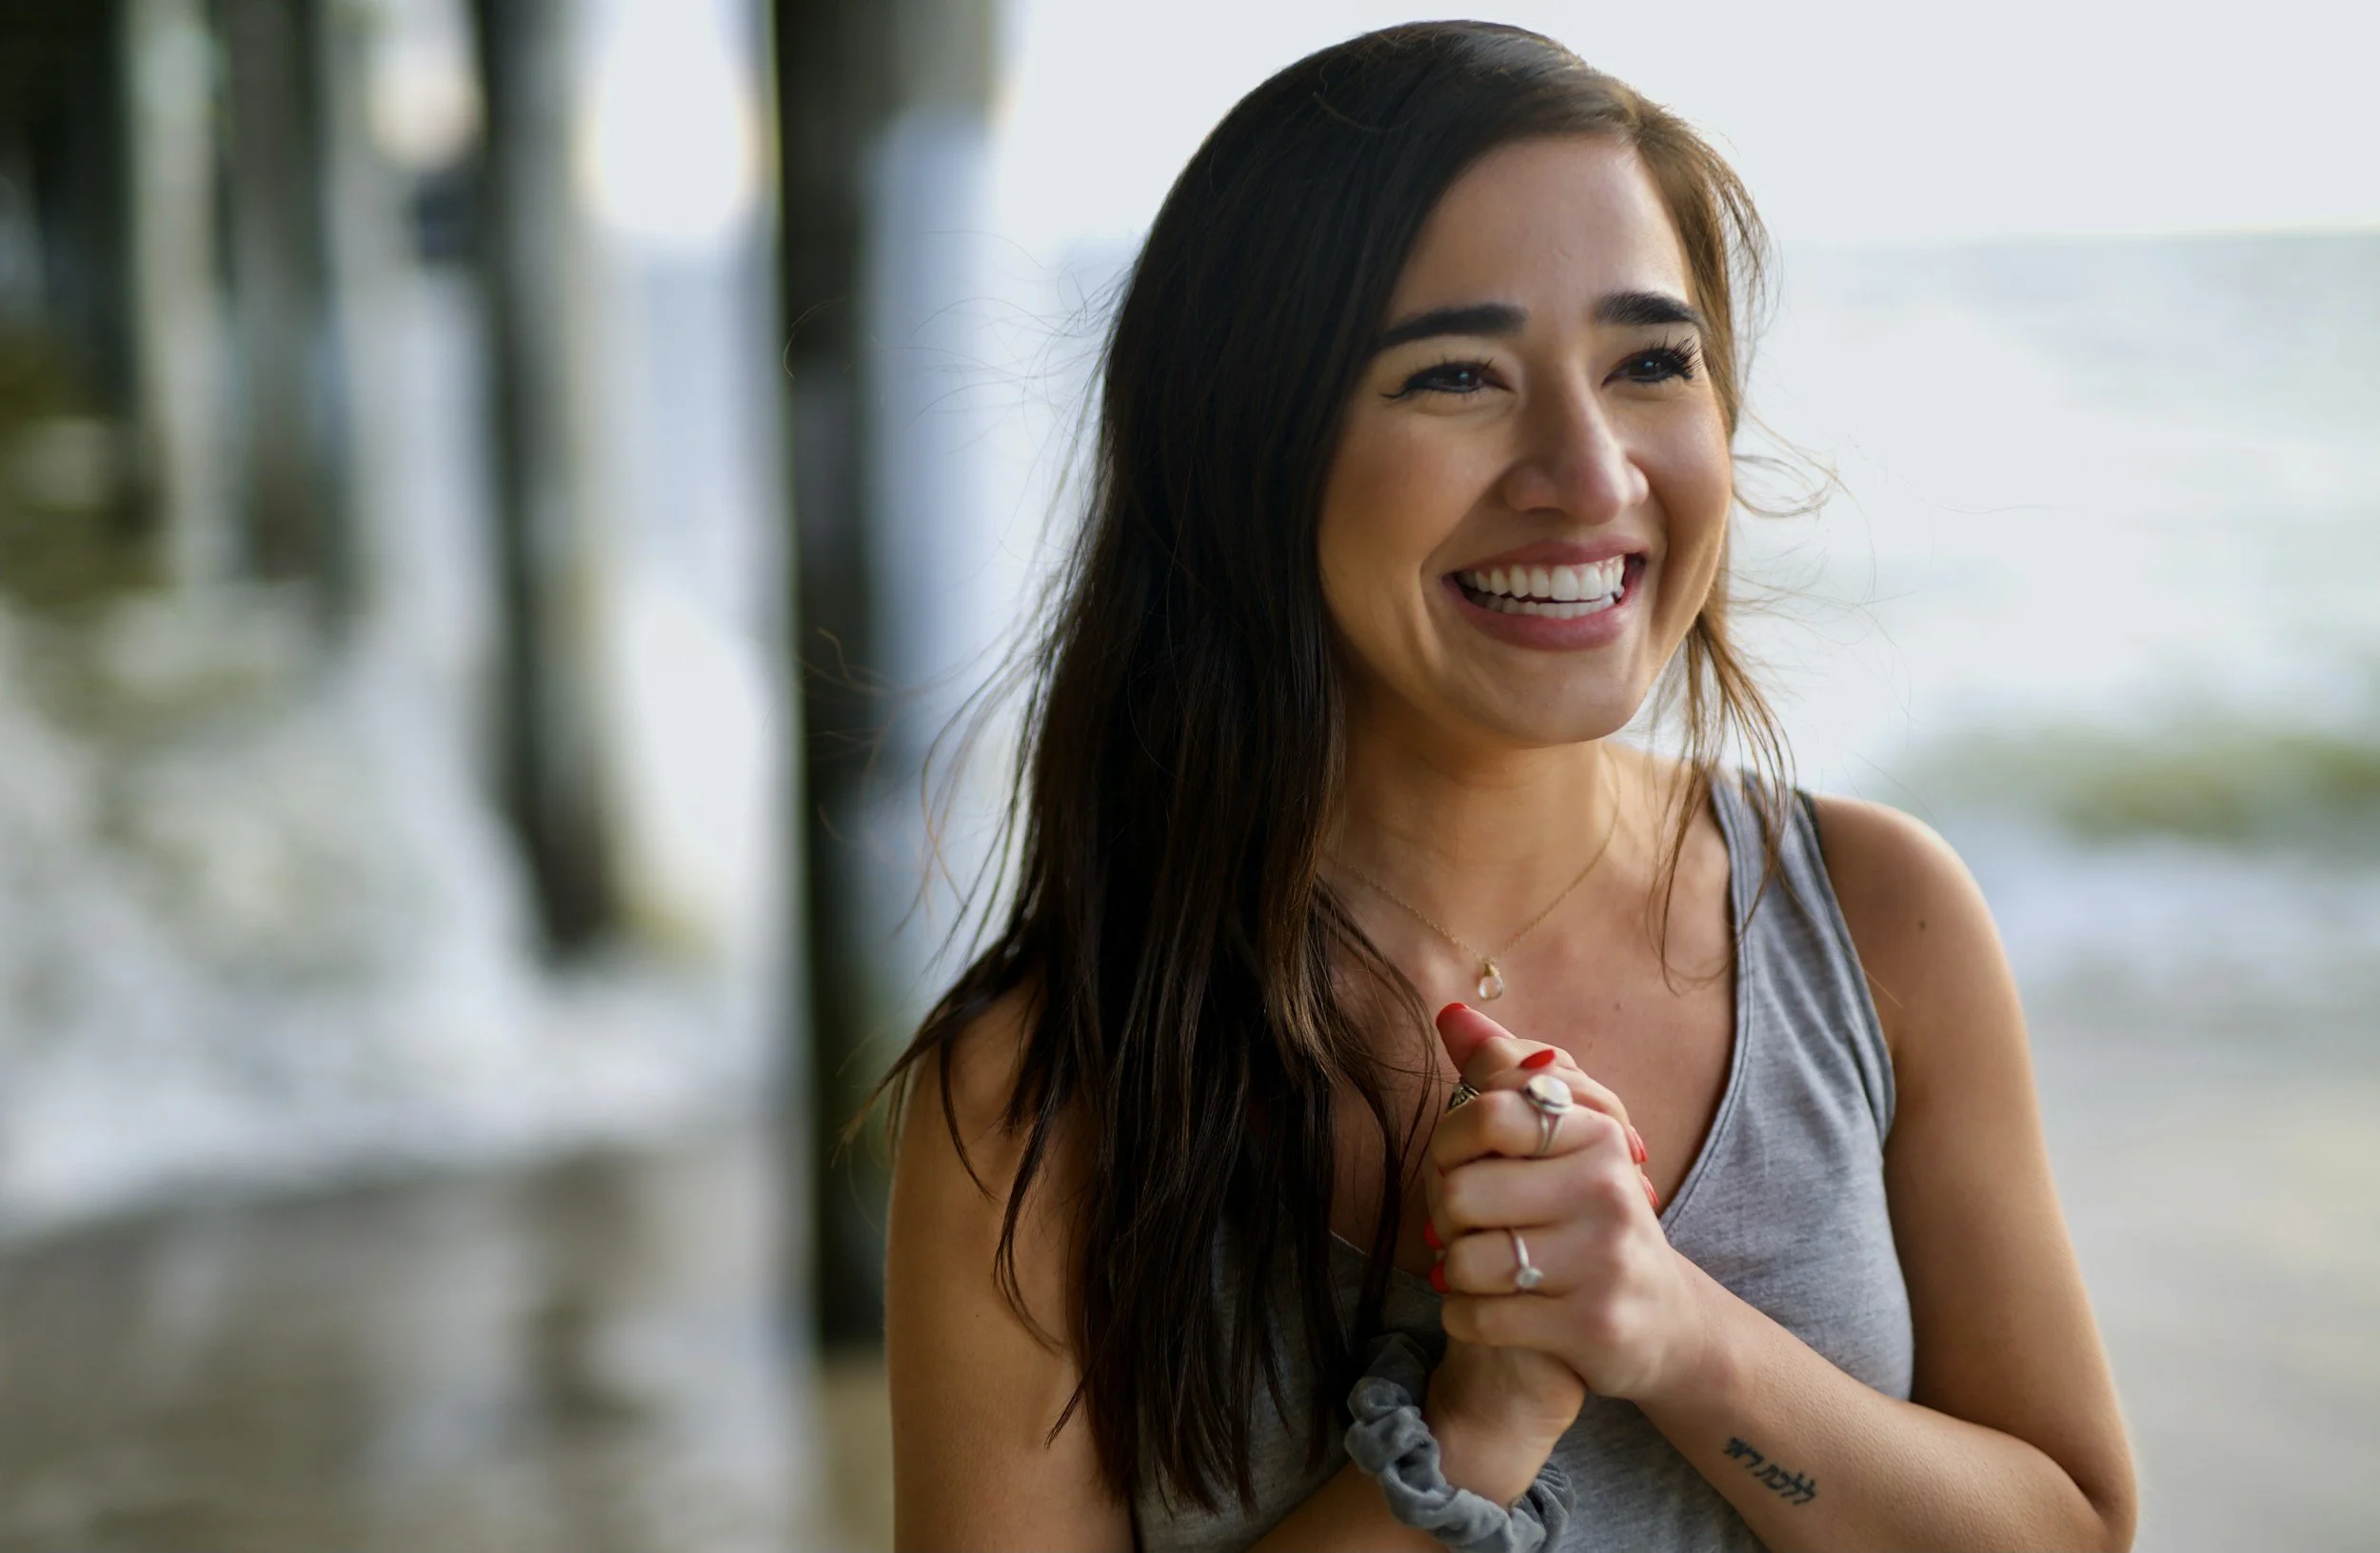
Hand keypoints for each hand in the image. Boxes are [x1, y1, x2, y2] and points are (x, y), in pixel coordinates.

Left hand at [1426, 1002, 1709, 1405]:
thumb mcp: (1562, 1138)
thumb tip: (1451, 1015)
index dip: (1449, 1141)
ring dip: (1455, 1270)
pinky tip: (1489, 1308)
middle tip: (1468, 1227)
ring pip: (1464, 1260)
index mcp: (1597, 1133)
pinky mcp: (1590, 1325)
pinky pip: (1477, 1315)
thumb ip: (1504, 1072)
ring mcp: (1603, 1261)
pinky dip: (1465, 1315)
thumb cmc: (1589, 1215)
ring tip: (1481, 1267)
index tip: (1460, 1161)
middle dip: (1446, 1216)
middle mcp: (1608, 1190)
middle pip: (1460, 1192)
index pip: (1487, 1114)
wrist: (1661, 1318)